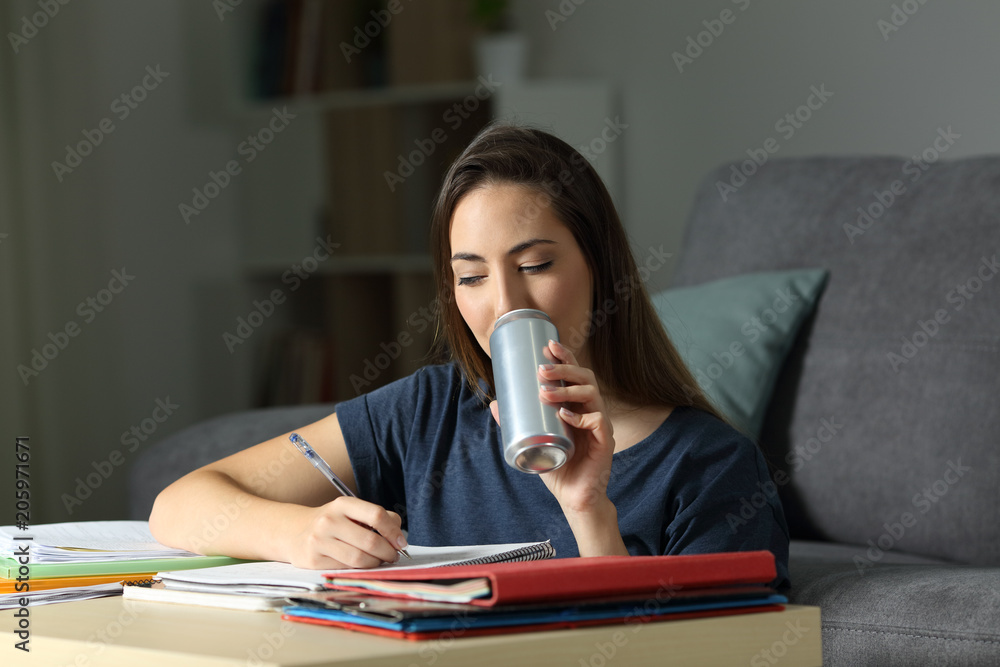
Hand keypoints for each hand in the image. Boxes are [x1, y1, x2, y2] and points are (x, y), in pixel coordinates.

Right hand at [283, 496, 406, 569]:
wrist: (295, 532)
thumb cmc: (332, 522)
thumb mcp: (351, 512)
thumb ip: (377, 518)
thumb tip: (398, 536)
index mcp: (343, 504)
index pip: (376, 515)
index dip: (393, 531)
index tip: (401, 542)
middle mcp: (329, 520)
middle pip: (370, 541)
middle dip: (387, 552)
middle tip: (392, 556)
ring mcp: (319, 541)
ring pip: (359, 559)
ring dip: (375, 563)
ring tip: (378, 561)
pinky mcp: (313, 560)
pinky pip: (345, 569)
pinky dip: (359, 570)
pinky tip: (361, 565)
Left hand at [490, 339, 616, 513]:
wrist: (574, 498)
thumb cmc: (557, 467)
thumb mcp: (533, 441)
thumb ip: (516, 423)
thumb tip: (494, 404)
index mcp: (578, 405)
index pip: (575, 374)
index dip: (565, 357)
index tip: (547, 346)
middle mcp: (592, 410)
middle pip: (585, 378)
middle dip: (564, 368)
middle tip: (542, 369)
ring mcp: (601, 425)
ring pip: (592, 394)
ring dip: (568, 389)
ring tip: (545, 392)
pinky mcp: (605, 442)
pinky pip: (599, 421)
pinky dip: (582, 416)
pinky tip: (565, 415)